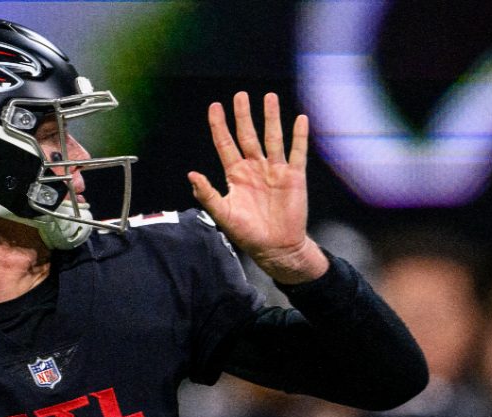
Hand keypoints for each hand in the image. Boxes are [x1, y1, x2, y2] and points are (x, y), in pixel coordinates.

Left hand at [188, 92, 327, 283]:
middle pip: (248, 135)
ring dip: (271, 118)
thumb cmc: (247, 233)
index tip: (215, 106)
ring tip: (269, 97)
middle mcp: (254, 168)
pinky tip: (300, 119)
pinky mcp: (294, 177)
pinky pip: (297, 152)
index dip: (219, 125)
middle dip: (244, 115)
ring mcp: (275, 170)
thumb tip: (191, 174)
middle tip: (240, 95)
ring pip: (272, 138)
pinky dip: (299, 136)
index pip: (225, 143)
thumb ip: (207, 193)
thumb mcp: (222, 213)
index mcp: (235, 175)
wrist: (276, 247)